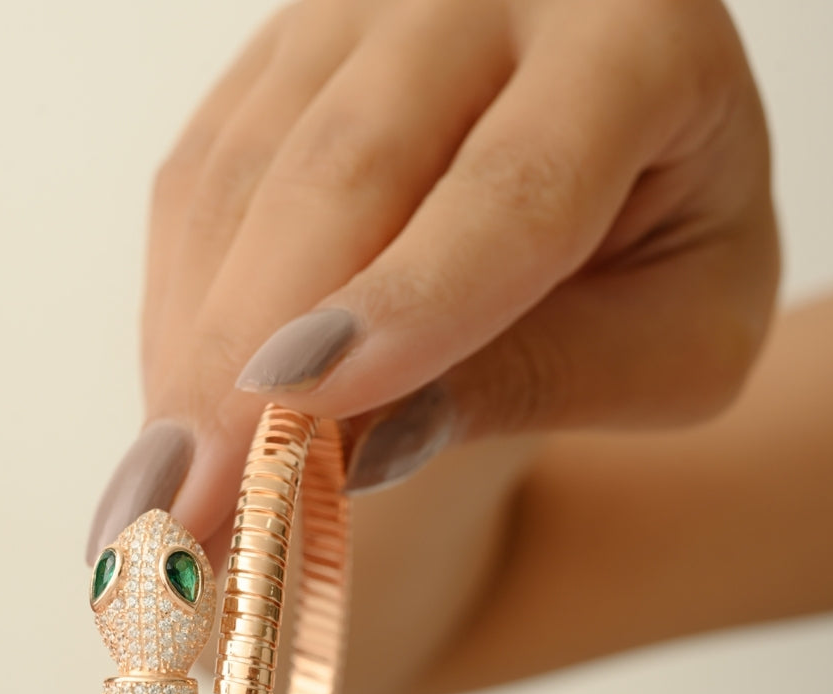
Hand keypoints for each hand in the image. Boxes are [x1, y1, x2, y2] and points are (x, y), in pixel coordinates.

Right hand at [89, 0, 777, 555]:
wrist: (613, 180)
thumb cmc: (665, 268)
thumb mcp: (672, 346)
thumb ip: (546, 378)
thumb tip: (360, 442)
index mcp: (641, 44)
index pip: (519, 185)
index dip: (409, 301)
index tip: (302, 407)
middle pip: (349, 169)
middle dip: (251, 352)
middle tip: (188, 505)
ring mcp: (366, 12)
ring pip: (247, 177)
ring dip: (192, 349)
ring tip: (161, 496)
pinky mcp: (283, 62)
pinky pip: (202, 182)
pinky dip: (182, 313)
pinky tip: (180, 415)